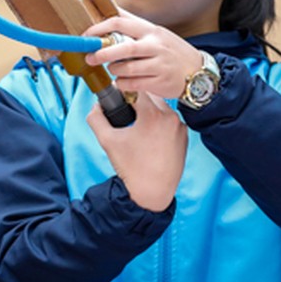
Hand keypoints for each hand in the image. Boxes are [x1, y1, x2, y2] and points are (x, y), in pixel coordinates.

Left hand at [84, 12, 202, 99]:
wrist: (198, 72)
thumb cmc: (172, 52)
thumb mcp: (157, 34)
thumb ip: (134, 27)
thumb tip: (108, 15)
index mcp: (151, 30)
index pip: (120, 22)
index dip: (99, 28)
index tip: (87, 35)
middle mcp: (155, 45)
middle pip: (123, 47)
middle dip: (102, 52)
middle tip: (90, 57)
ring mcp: (158, 64)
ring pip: (126, 68)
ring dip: (113, 69)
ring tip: (113, 69)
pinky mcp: (159, 82)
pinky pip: (132, 84)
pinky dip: (122, 83)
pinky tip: (122, 81)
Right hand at [87, 91, 186, 211]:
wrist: (153, 191)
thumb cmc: (131, 167)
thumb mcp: (107, 141)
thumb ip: (96, 119)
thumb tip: (96, 106)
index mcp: (152, 114)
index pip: (137, 90)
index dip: (125, 92)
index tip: (119, 99)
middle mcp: (170, 117)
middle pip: (151, 97)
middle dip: (138, 102)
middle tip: (128, 113)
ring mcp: (179, 127)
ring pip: (162, 108)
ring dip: (151, 112)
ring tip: (139, 127)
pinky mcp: (184, 136)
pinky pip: (171, 122)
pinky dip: (161, 124)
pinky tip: (151, 137)